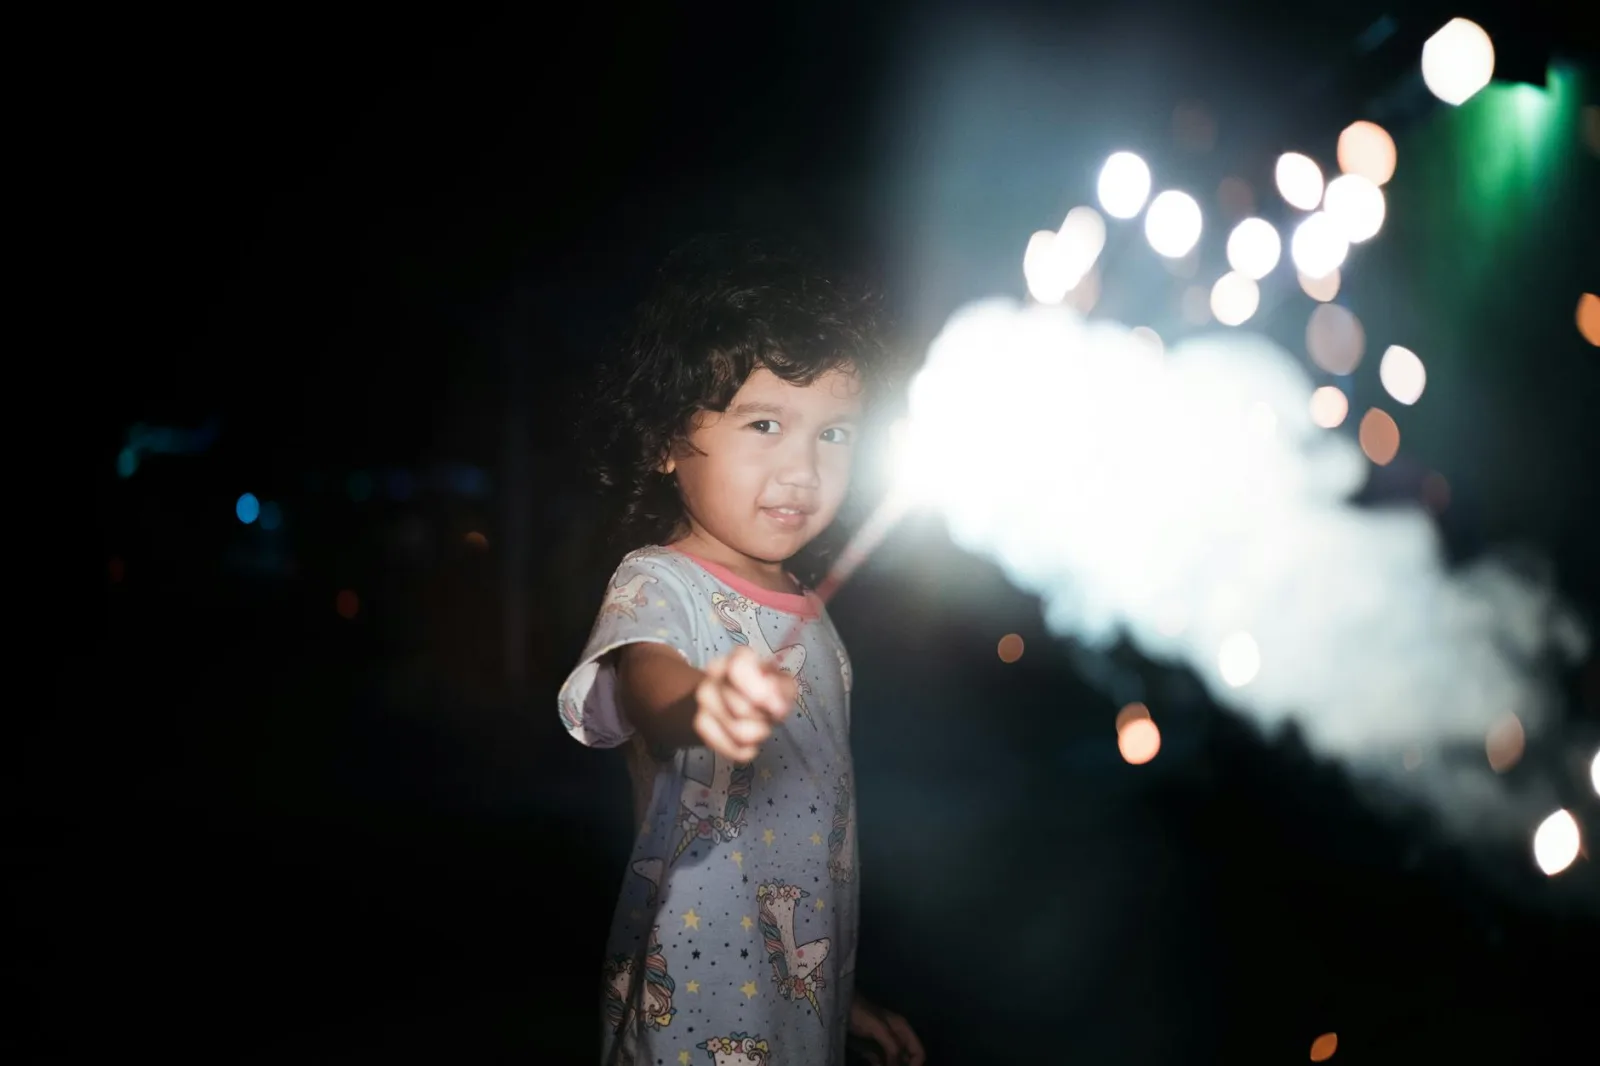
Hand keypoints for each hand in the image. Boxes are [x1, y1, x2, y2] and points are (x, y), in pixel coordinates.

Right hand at [693, 645, 795, 761]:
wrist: (733, 701)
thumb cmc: (764, 689)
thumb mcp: (781, 682)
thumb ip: (784, 688)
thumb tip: (777, 705)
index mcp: (736, 660)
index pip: (738, 668)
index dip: (759, 691)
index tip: (778, 708)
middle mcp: (713, 677)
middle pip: (742, 708)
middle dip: (764, 717)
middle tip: (767, 713)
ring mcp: (703, 702)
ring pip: (738, 732)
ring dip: (758, 734)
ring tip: (759, 725)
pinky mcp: (700, 725)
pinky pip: (730, 748)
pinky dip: (746, 750)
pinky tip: (749, 743)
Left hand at [849, 993, 924, 1065]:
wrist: (840, 1006)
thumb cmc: (860, 1013)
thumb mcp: (879, 1028)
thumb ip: (891, 1046)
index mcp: (903, 1029)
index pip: (918, 1052)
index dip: (915, 1065)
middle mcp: (897, 1036)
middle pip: (907, 1059)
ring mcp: (885, 1042)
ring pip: (894, 1061)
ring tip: (876, 1065)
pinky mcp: (873, 1047)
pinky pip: (881, 1060)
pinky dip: (879, 1065)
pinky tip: (872, 1064)